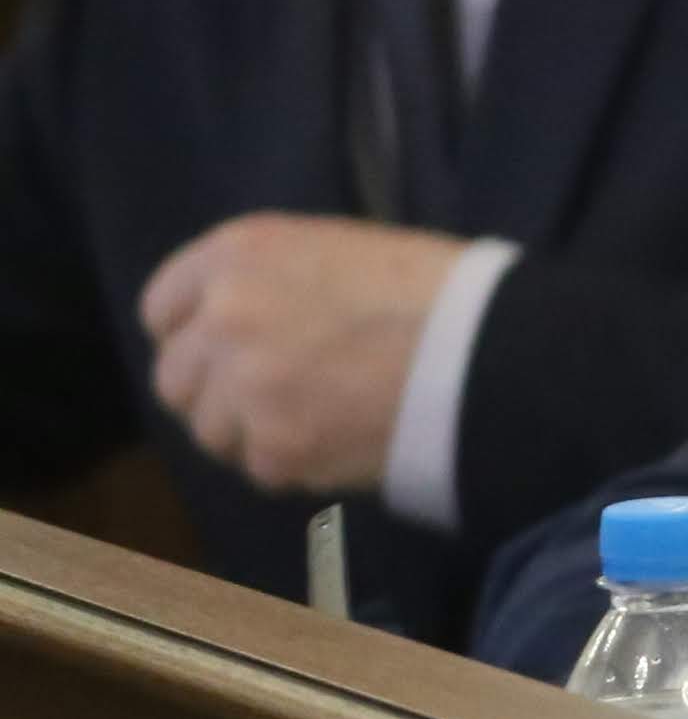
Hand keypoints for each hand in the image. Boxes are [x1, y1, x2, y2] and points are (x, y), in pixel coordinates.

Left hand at [139, 213, 467, 496]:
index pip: (161, 308)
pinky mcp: (275, 446)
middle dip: (218, 393)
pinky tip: (344, 440)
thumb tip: (242, 322)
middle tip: (276, 398)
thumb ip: (273, 280)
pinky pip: (261, 468)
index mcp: (238, 254)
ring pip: (212, 431)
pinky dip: (297, 464)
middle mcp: (223, 315)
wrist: (494, 346)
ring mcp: (244, 385)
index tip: (228, 352)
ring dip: (254, 433)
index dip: (195, 334)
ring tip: (317, 421)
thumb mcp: (339, 249)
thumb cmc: (434, 287)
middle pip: (176, 378)